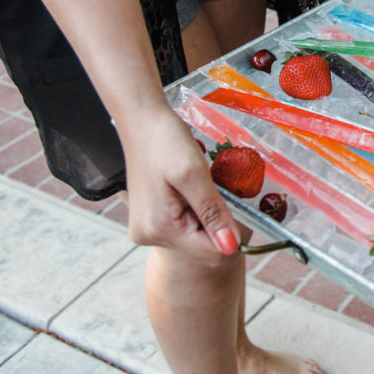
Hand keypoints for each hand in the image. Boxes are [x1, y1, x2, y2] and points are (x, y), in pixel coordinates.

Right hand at [119, 106, 240, 261]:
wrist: (142, 121)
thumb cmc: (166, 141)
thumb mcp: (194, 174)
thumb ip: (213, 213)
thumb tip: (231, 248)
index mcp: (160, 229)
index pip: (213, 252)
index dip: (229, 230)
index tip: (226, 201)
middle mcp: (149, 236)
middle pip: (202, 245)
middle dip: (214, 219)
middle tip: (205, 186)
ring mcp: (146, 229)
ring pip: (194, 235)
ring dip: (203, 212)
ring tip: (192, 184)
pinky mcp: (148, 220)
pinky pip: (182, 224)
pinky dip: (191, 207)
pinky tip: (184, 187)